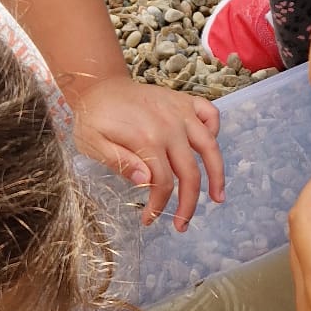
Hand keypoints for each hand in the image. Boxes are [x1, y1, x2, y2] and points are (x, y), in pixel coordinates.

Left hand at [70, 75, 223, 227]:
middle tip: (182, 225)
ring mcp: (180, 112)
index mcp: (146, 140)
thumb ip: (119, 161)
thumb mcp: (92, 144)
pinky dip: (215, 129)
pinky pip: (210, 113)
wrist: (98, 85)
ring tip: (218, 197)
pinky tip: (210, 147)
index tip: (150, 219)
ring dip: (217, 174)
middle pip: (190, 173)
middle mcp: (169, 126)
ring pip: (209, 146)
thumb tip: (145, 180)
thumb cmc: (93, 118)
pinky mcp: (184, 101)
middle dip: (189, 204)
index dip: (159, 206)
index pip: (163, 183)